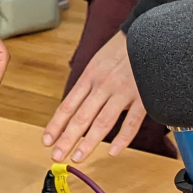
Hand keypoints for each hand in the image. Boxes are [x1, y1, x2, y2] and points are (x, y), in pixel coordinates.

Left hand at [42, 31, 144, 162]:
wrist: (145, 35)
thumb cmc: (120, 49)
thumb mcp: (97, 62)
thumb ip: (88, 85)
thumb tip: (75, 107)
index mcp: (89, 77)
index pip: (68, 105)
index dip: (56, 125)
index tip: (47, 140)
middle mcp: (102, 85)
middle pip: (81, 117)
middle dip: (67, 138)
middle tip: (56, 155)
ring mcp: (122, 92)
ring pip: (102, 122)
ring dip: (88, 142)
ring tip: (77, 157)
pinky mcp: (142, 98)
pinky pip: (131, 122)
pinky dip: (122, 138)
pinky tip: (112, 151)